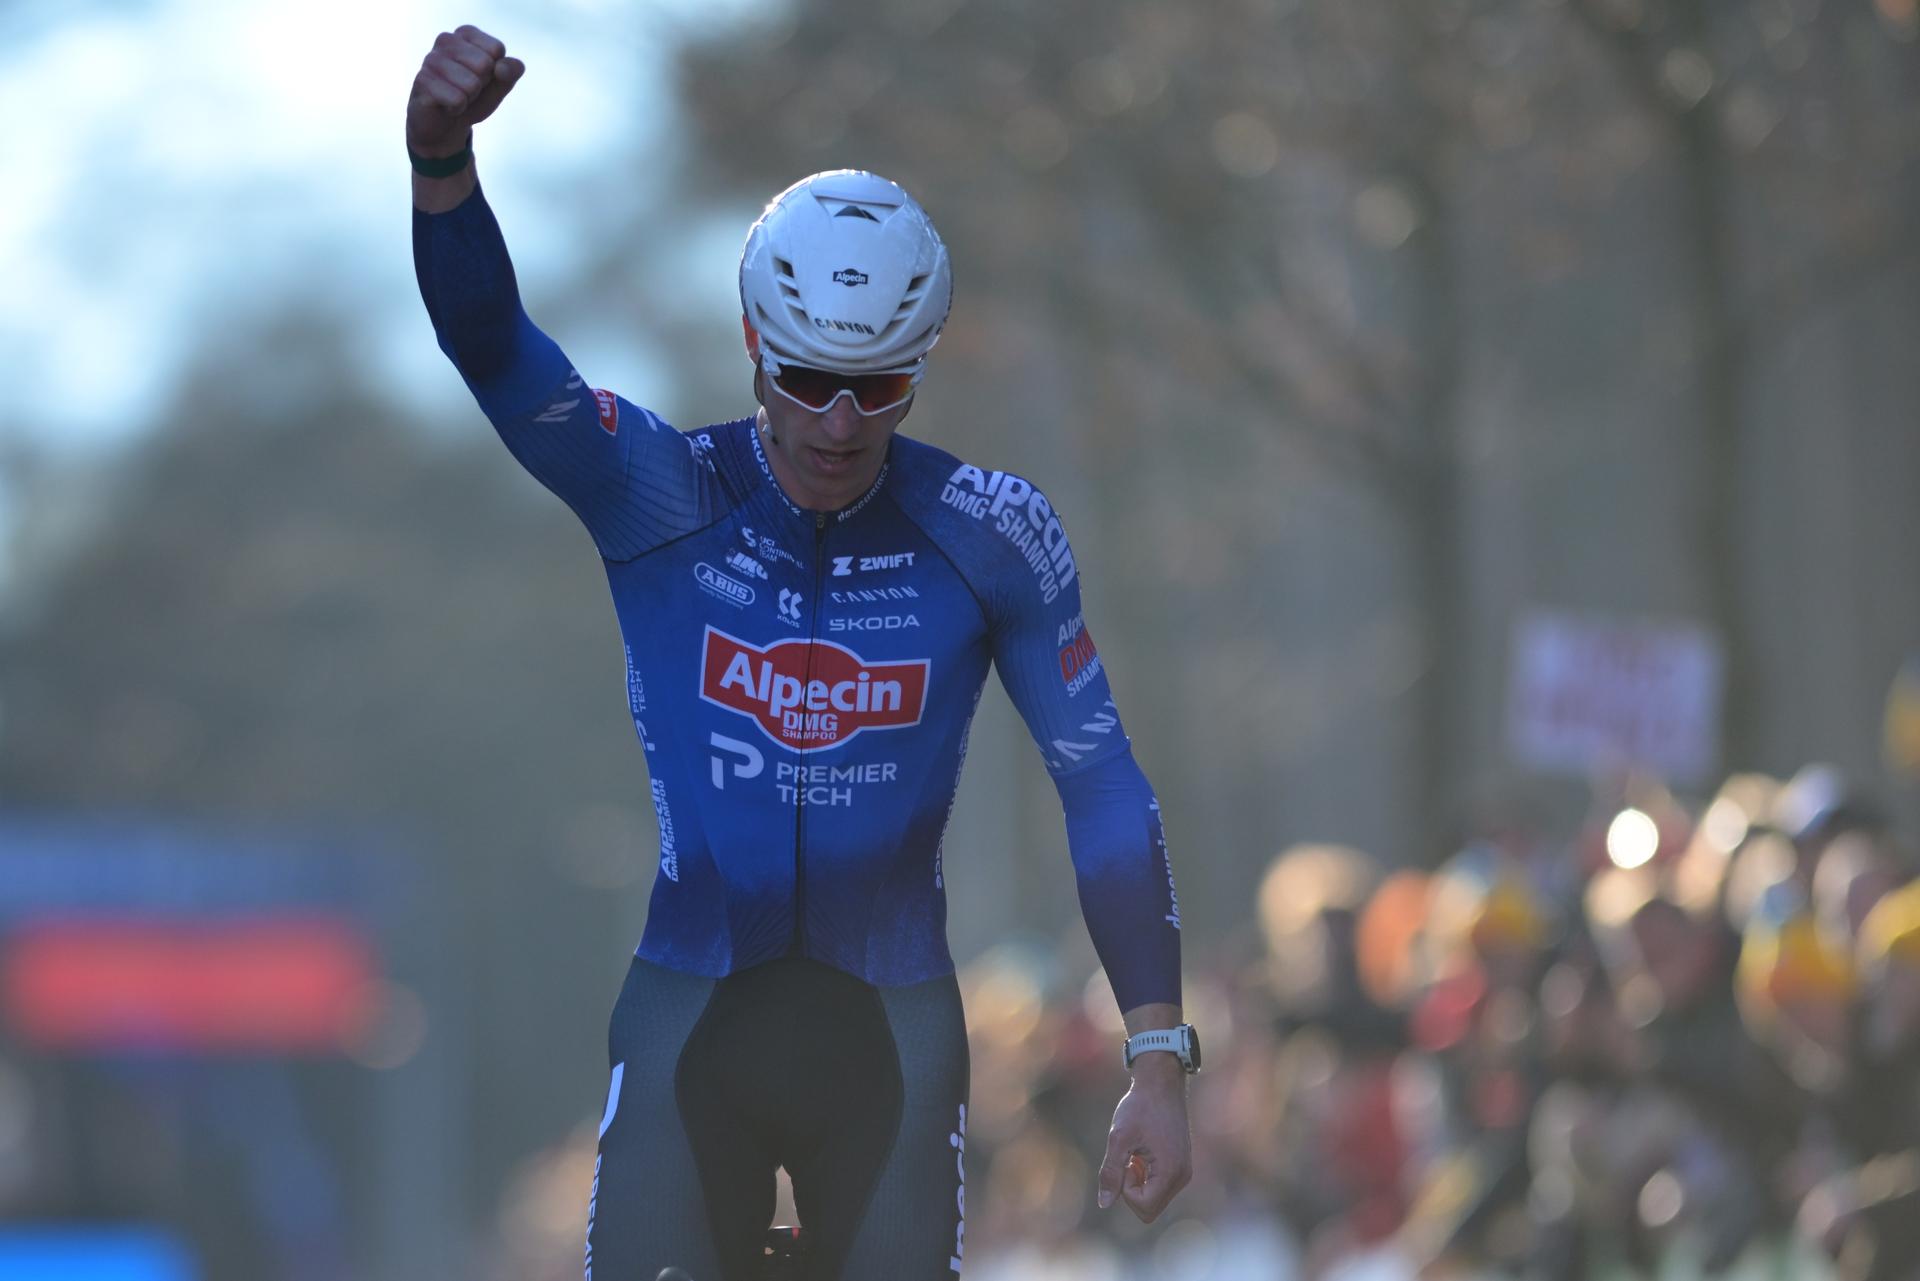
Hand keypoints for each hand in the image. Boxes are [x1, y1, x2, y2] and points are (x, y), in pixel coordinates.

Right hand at [407, 25, 524, 155]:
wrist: (446, 123)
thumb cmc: (475, 97)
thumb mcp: (501, 84)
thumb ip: (512, 71)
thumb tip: (501, 67)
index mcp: (467, 34)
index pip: (496, 49)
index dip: (496, 72)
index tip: (482, 77)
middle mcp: (446, 40)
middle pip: (484, 65)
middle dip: (481, 85)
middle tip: (467, 89)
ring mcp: (431, 59)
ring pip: (471, 84)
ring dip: (469, 98)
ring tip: (456, 96)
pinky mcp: (422, 80)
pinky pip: (456, 100)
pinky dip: (457, 109)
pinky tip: (446, 105)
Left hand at [1096, 1057, 1191, 1221]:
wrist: (1161, 1083)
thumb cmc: (1140, 1107)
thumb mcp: (1118, 1138)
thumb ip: (1111, 1172)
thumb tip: (1104, 1204)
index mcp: (1171, 1172)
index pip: (1143, 1207)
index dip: (1125, 1189)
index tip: (1125, 1161)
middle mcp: (1182, 1177)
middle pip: (1149, 1209)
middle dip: (1131, 1189)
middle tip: (1128, 1159)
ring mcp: (1183, 1172)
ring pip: (1153, 1199)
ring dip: (1137, 1182)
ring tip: (1134, 1153)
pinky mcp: (1179, 1166)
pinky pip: (1158, 1187)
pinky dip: (1144, 1176)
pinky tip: (1141, 1153)